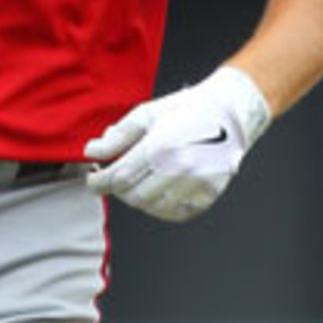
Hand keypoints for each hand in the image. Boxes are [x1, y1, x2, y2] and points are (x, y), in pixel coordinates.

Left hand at [84, 67, 271, 221]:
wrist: (230, 113)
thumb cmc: (187, 108)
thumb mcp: (148, 113)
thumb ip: (119, 135)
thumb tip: (92, 151)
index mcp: (161, 146)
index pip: (120, 176)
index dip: (100, 182)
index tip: (92, 180)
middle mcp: (180, 169)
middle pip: (134, 196)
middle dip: (118, 189)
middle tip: (114, 178)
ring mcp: (196, 185)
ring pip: (153, 207)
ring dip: (138, 198)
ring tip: (136, 182)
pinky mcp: (208, 195)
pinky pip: (175, 213)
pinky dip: (160, 207)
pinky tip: (156, 192)